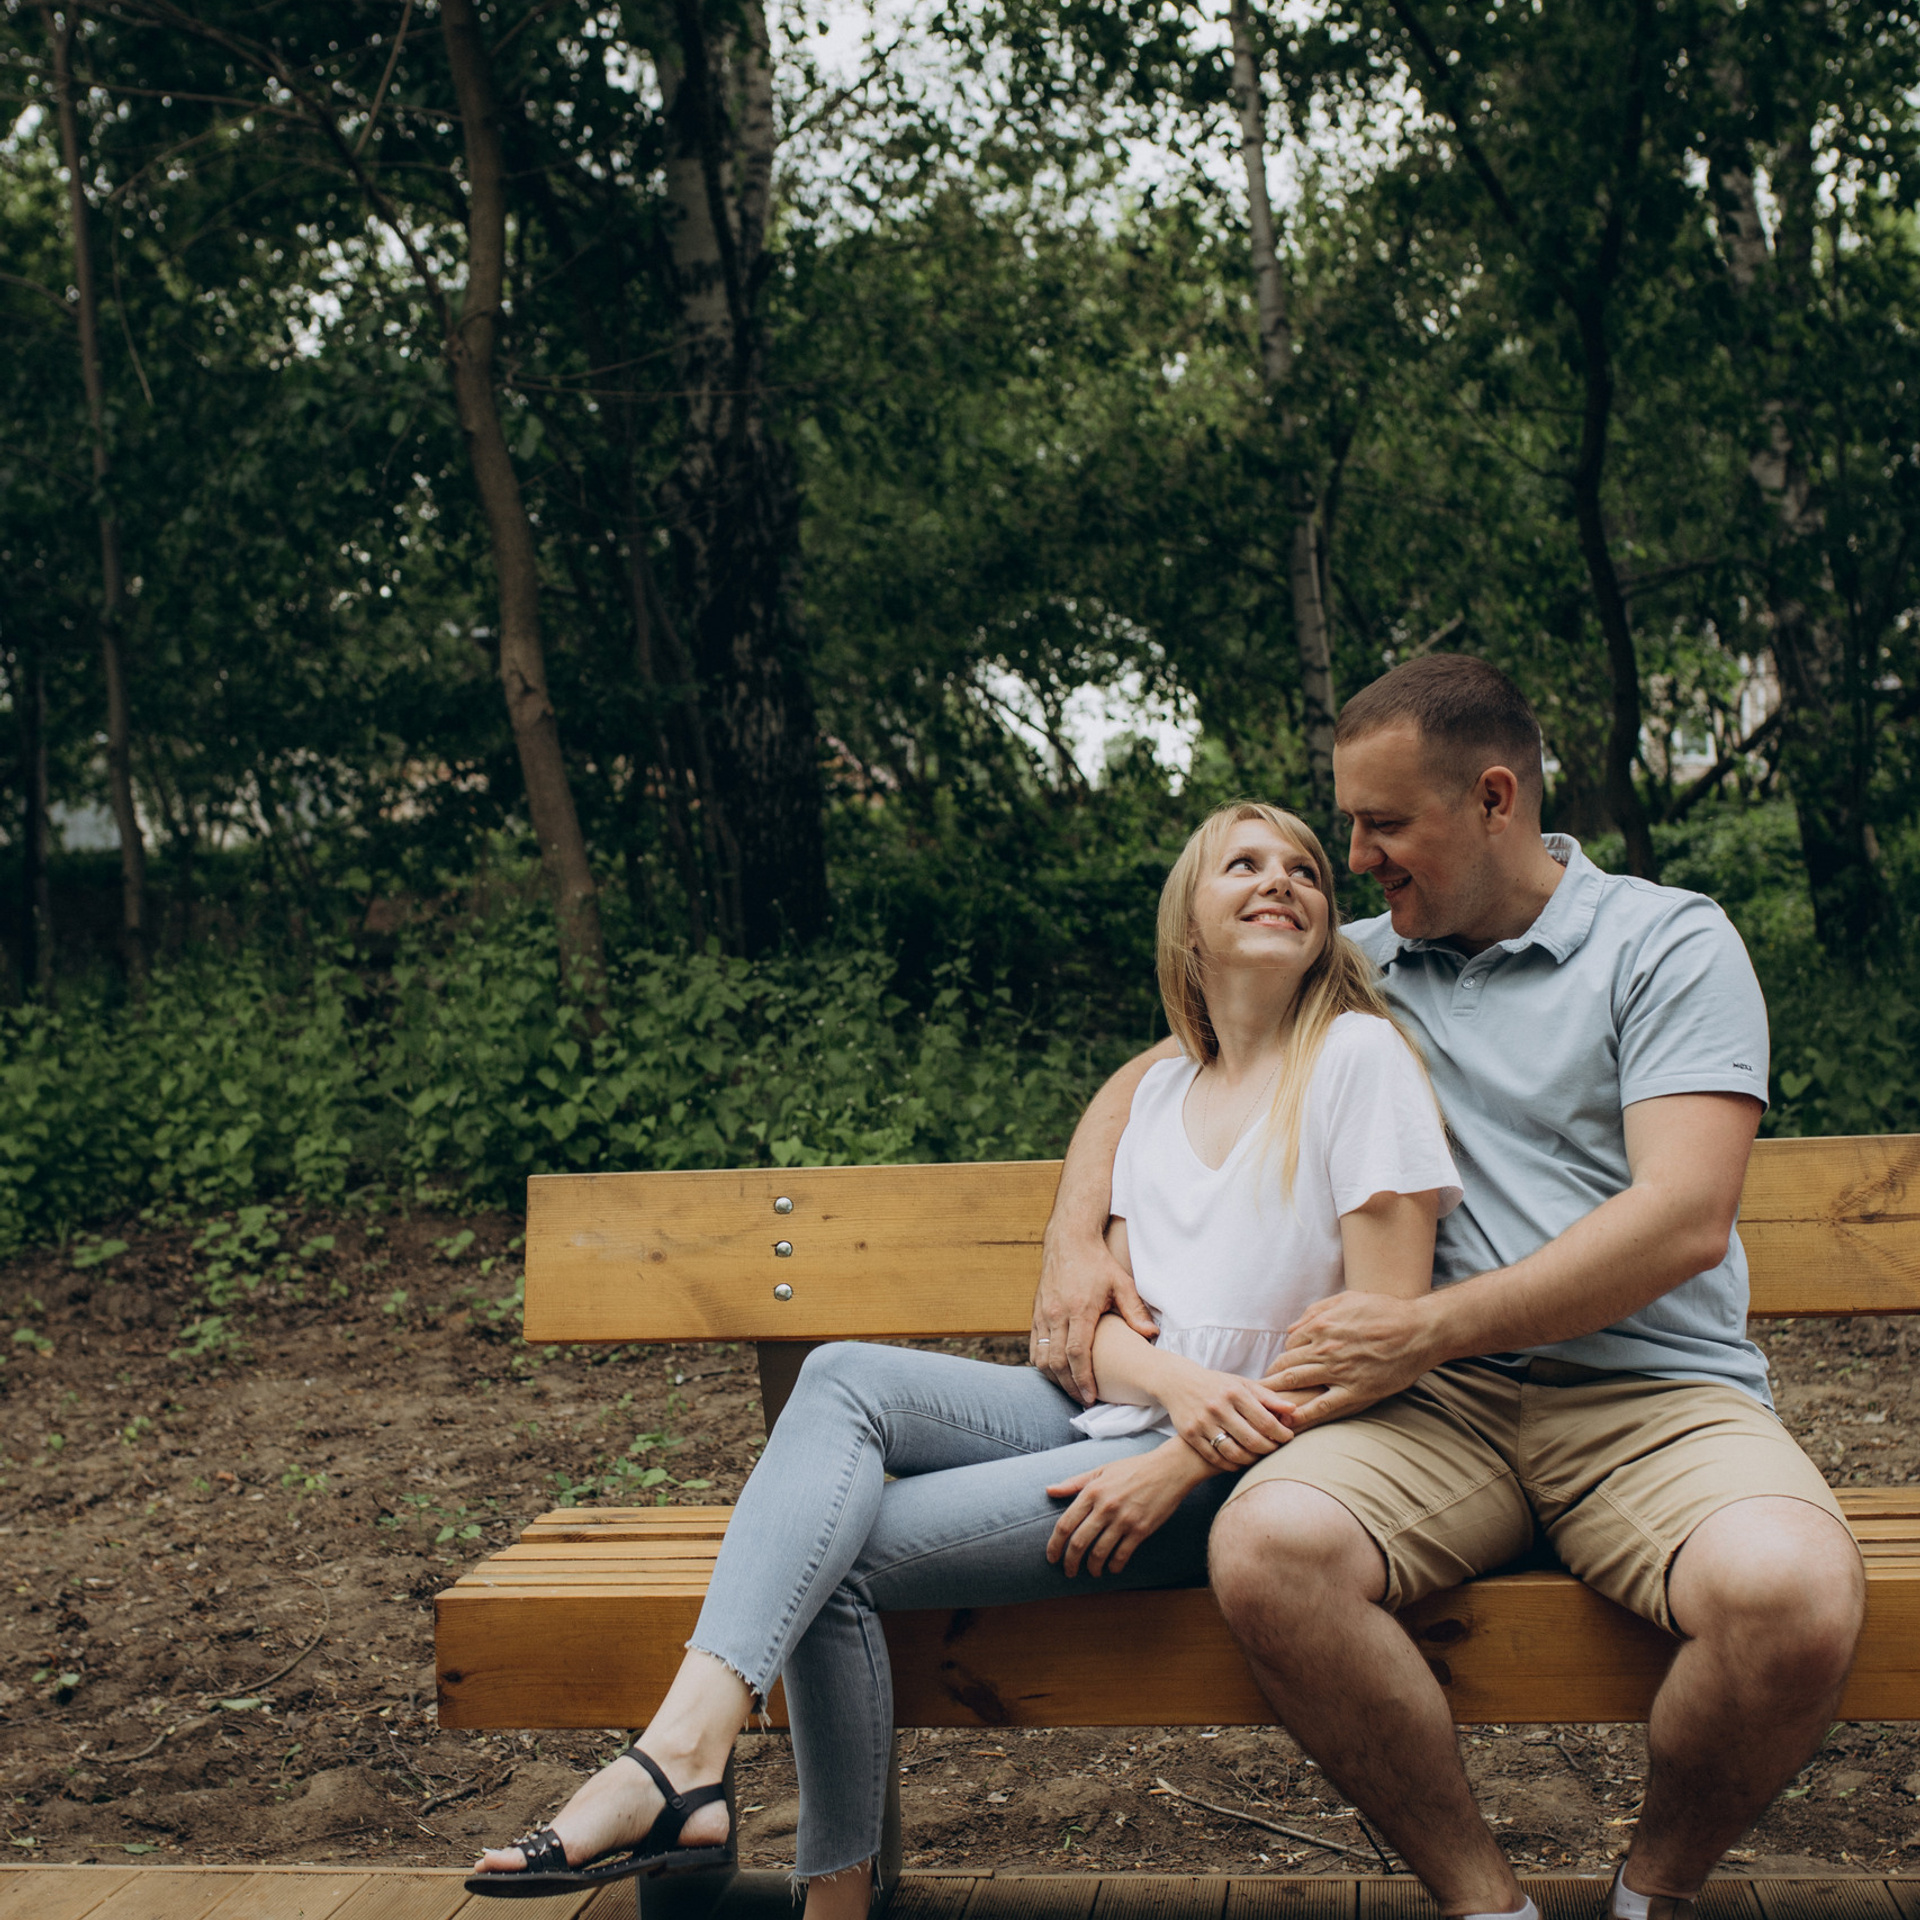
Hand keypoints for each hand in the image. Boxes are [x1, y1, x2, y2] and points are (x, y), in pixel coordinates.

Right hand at [1031, 1231, 1156, 1405]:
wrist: (1069, 1240)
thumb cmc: (1098, 1262)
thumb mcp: (1121, 1283)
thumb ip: (1135, 1311)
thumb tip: (1151, 1335)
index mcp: (1078, 1310)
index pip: (1076, 1354)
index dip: (1082, 1380)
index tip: (1091, 1397)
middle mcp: (1056, 1314)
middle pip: (1056, 1362)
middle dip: (1069, 1386)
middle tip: (1083, 1401)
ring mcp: (1043, 1314)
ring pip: (1041, 1357)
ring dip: (1054, 1378)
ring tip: (1070, 1389)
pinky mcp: (1036, 1312)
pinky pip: (1034, 1345)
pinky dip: (1043, 1363)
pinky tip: (1056, 1371)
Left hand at [1045, 1443, 1208, 1576]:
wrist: (1168, 1470)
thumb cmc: (1133, 1468)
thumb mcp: (1101, 1470)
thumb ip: (1074, 1482)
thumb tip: (1048, 1490)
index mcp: (1092, 1491)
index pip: (1065, 1524)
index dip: (1054, 1545)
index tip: (1051, 1557)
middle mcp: (1105, 1507)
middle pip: (1079, 1543)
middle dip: (1070, 1562)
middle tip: (1068, 1571)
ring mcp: (1124, 1520)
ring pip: (1099, 1553)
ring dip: (1092, 1568)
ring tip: (1092, 1572)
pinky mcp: (1141, 1530)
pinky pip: (1122, 1555)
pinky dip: (1114, 1566)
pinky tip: (1111, 1568)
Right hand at [1155, 1353, 1294, 1467]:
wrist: (1178, 1382)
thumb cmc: (1217, 1384)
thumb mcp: (1242, 1384)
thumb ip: (1268, 1397)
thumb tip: (1293, 1410)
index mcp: (1234, 1392)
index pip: (1265, 1420)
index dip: (1281, 1433)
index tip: (1288, 1437)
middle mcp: (1218, 1407)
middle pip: (1252, 1439)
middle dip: (1270, 1448)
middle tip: (1277, 1449)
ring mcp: (1202, 1422)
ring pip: (1234, 1452)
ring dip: (1252, 1459)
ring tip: (1259, 1456)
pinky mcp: (1190, 1434)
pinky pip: (1216, 1457)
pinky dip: (1231, 1464)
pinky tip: (1240, 1461)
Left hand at [1267, 1290, 1445, 1431]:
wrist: (1420, 1330)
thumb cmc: (1385, 1311)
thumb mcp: (1346, 1300)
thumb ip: (1316, 1312)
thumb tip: (1292, 1328)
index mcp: (1321, 1325)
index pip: (1289, 1345)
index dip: (1283, 1356)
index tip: (1280, 1368)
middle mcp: (1324, 1348)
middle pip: (1284, 1365)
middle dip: (1270, 1378)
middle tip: (1260, 1391)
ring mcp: (1338, 1371)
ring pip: (1295, 1383)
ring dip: (1276, 1395)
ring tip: (1264, 1406)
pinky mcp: (1355, 1391)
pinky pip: (1322, 1406)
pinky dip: (1302, 1415)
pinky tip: (1290, 1421)